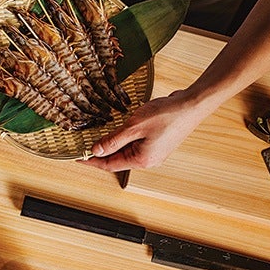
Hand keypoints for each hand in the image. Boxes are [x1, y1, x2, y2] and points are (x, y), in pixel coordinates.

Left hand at [80, 90, 205, 171]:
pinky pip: (137, 145)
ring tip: (100, 136)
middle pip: (118, 159)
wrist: (192, 105)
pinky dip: (126, 139)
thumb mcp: (134, 126)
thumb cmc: (167, 115)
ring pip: (127, 152)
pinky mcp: (159, 144)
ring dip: (114, 144)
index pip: (109, 165)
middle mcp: (148, 160)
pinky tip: (121, 131)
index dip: (91, 161)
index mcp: (141, 160)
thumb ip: (113, 140)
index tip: (77, 157)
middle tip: (85, 144)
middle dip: (101, 152)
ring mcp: (155, 153)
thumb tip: (97, 150)